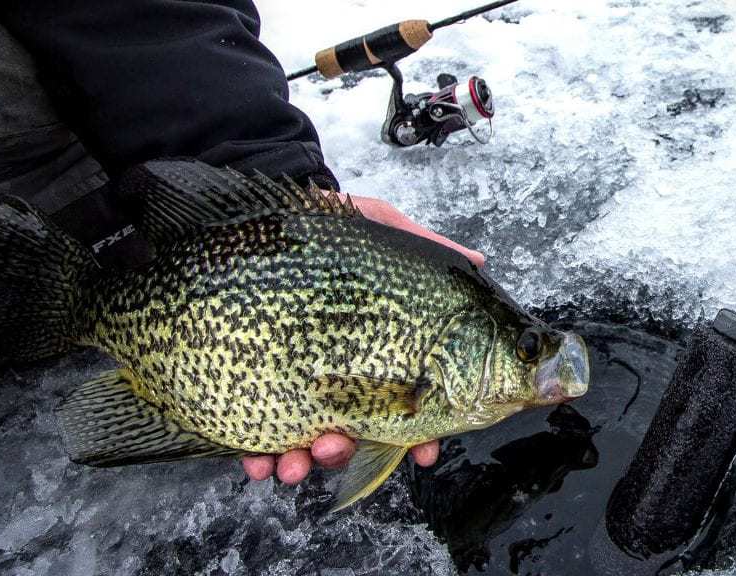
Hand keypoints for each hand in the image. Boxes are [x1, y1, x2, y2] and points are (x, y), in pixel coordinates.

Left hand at [243, 193, 483, 483]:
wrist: (276, 222)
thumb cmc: (334, 230)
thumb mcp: (381, 228)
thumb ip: (428, 250)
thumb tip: (479, 261)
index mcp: (380, 354)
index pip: (406, 405)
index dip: (421, 435)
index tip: (424, 452)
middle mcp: (342, 377)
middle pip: (353, 434)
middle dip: (346, 451)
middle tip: (336, 444)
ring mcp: (297, 388)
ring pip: (306, 444)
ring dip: (304, 462)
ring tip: (292, 463)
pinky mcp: (257, 387)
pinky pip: (258, 437)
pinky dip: (259, 461)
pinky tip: (258, 464)